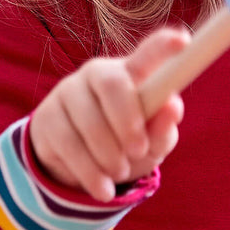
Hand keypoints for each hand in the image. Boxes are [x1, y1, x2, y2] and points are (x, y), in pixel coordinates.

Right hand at [28, 27, 189, 201]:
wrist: (79, 166)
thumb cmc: (127, 144)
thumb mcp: (152, 143)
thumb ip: (164, 128)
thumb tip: (172, 107)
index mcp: (132, 73)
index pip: (148, 54)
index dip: (164, 46)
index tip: (183, 41)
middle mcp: (98, 73)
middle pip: (112, 83)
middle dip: (127, 121)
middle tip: (138, 150)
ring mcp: (68, 92)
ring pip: (88, 120)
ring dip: (109, 154)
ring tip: (121, 171)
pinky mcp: (46, 118)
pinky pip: (68, 144)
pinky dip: (90, 172)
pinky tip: (103, 188)